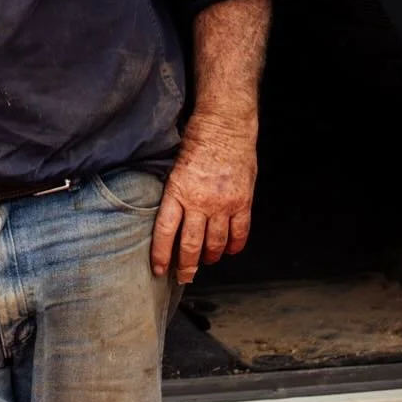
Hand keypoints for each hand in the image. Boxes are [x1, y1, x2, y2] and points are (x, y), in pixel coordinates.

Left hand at [151, 112, 257, 283]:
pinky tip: (229, 250)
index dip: (161, 254)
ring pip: (216, 244)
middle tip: (184, 277)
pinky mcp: (242, 202)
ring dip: (210, 257)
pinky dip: (234, 246)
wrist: (226, 124)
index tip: (159, 268)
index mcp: (178, 190)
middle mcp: (200, 201)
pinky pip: (240, 234)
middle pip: (191, 245)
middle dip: (186, 266)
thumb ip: (175, 193)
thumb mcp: (175, 165)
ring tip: (206, 260)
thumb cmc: (199, 139)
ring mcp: (223, 204)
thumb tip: (171, 217)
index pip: (165, 231)